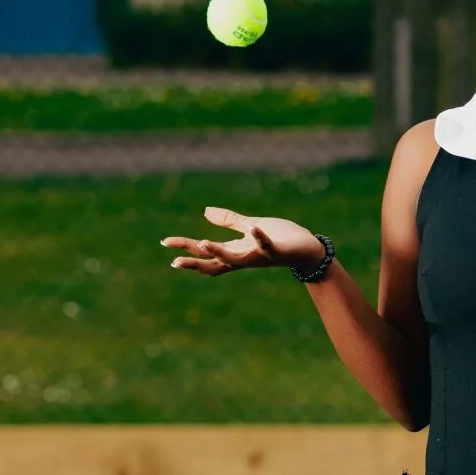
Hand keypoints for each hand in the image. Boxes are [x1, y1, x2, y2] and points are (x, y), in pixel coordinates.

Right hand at [160, 207, 327, 275]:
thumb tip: (205, 212)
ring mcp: (260, 256)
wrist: (309, 250)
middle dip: (195, 261)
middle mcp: (245, 258)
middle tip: (175, 260)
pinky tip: (253, 228)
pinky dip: (260, 238)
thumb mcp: (251, 226)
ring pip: (236, 259)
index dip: (186, 247)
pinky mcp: (278, 252)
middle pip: (214, 262)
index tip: (165, 242)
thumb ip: (230, 221)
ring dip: (219, 252)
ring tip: (203, 242)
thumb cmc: (282, 238)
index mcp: (237, 250)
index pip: (206, 252)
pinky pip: (267, 247)